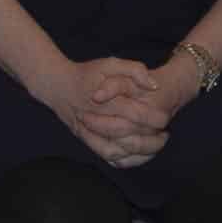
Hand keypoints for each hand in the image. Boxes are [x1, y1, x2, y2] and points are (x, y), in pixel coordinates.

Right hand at [46, 57, 171, 165]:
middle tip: (164, 133)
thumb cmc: (86, 73)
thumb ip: (134, 70)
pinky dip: (123, 159)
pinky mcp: (85, 139)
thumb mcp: (110, 64)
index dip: (152, 118)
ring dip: (138, 152)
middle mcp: (95, 119)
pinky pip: (105, 155)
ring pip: (115, 150)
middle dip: (149, 138)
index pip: (132, 113)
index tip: (166, 118)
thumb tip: (153, 86)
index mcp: (104, 101)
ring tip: (156, 145)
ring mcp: (87, 132)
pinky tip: (138, 154)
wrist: (56, 85)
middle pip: (125, 135)